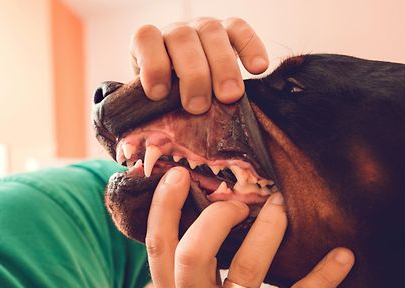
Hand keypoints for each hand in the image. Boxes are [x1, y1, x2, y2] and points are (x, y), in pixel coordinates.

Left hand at [129, 18, 268, 113]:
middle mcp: (175, 32)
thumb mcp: (155, 104)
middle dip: (193, 75)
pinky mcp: (229, 28)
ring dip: (222, 66)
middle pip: (182, 38)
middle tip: (198, 107)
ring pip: (212, 32)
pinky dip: (251, 47)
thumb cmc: (168, 100)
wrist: (186, 84)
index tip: (158, 94)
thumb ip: (155, 112)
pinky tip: (258, 69)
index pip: (146, 38)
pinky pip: (240, 29)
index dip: (152, 64)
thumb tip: (160, 144)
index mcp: (149, 45)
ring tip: (229, 97)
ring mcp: (202, 27)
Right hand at [146, 167, 353, 287]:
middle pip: (194, 252)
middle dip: (217, 215)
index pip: (157, 248)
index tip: (176, 173)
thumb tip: (200, 227)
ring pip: (247, 267)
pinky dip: (323, 274)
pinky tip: (342, 257)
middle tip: (240, 201)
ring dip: (269, 229)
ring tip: (280, 207)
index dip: (164, 207)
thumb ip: (183, 282)